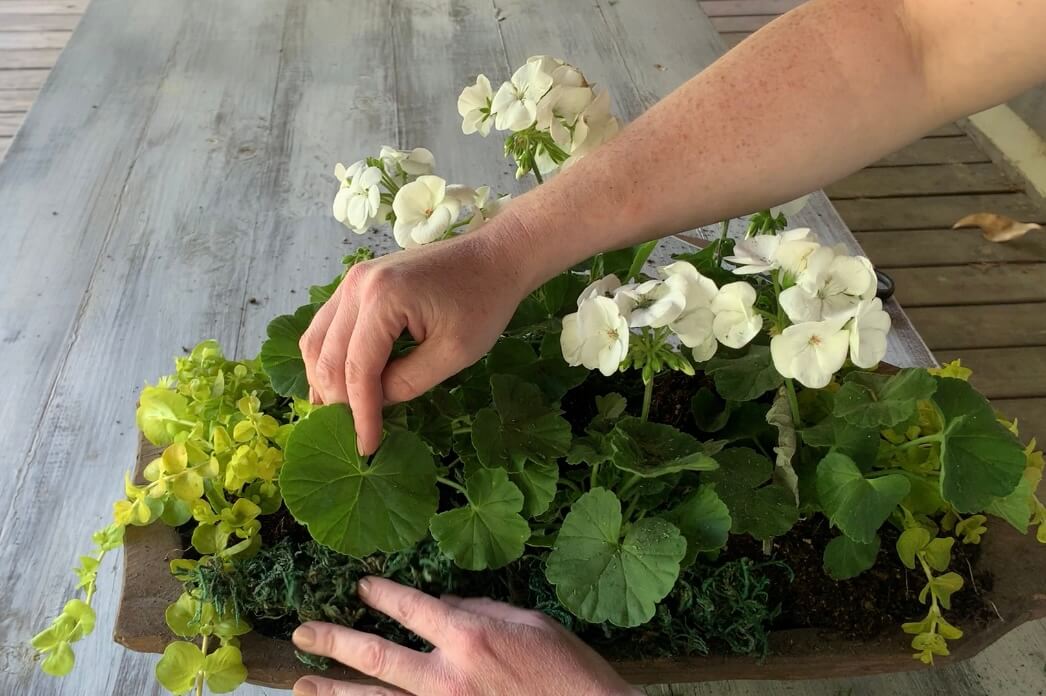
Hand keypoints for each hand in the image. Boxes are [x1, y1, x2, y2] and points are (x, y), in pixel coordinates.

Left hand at [290, 577, 639, 695]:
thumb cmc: (569, 671)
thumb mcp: (532, 623)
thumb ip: (483, 611)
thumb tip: (446, 605)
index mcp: (470, 636)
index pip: (411, 608)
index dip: (381, 594)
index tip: (360, 587)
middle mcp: (447, 676)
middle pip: (377, 657)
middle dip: (335, 643)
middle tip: (303, 634)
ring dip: (335, 694)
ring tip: (301, 688)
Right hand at [300, 219, 532, 454]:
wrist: (494, 257)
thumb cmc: (483, 302)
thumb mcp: (454, 353)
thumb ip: (408, 382)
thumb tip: (373, 403)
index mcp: (382, 299)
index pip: (357, 369)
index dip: (360, 414)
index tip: (367, 448)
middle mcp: (357, 286)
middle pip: (327, 356)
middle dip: (337, 402)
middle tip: (350, 436)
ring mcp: (352, 281)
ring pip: (316, 341)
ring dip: (324, 381)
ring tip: (340, 416)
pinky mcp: (357, 284)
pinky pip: (327, 326)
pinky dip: (328, 357)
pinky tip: (339, 385)